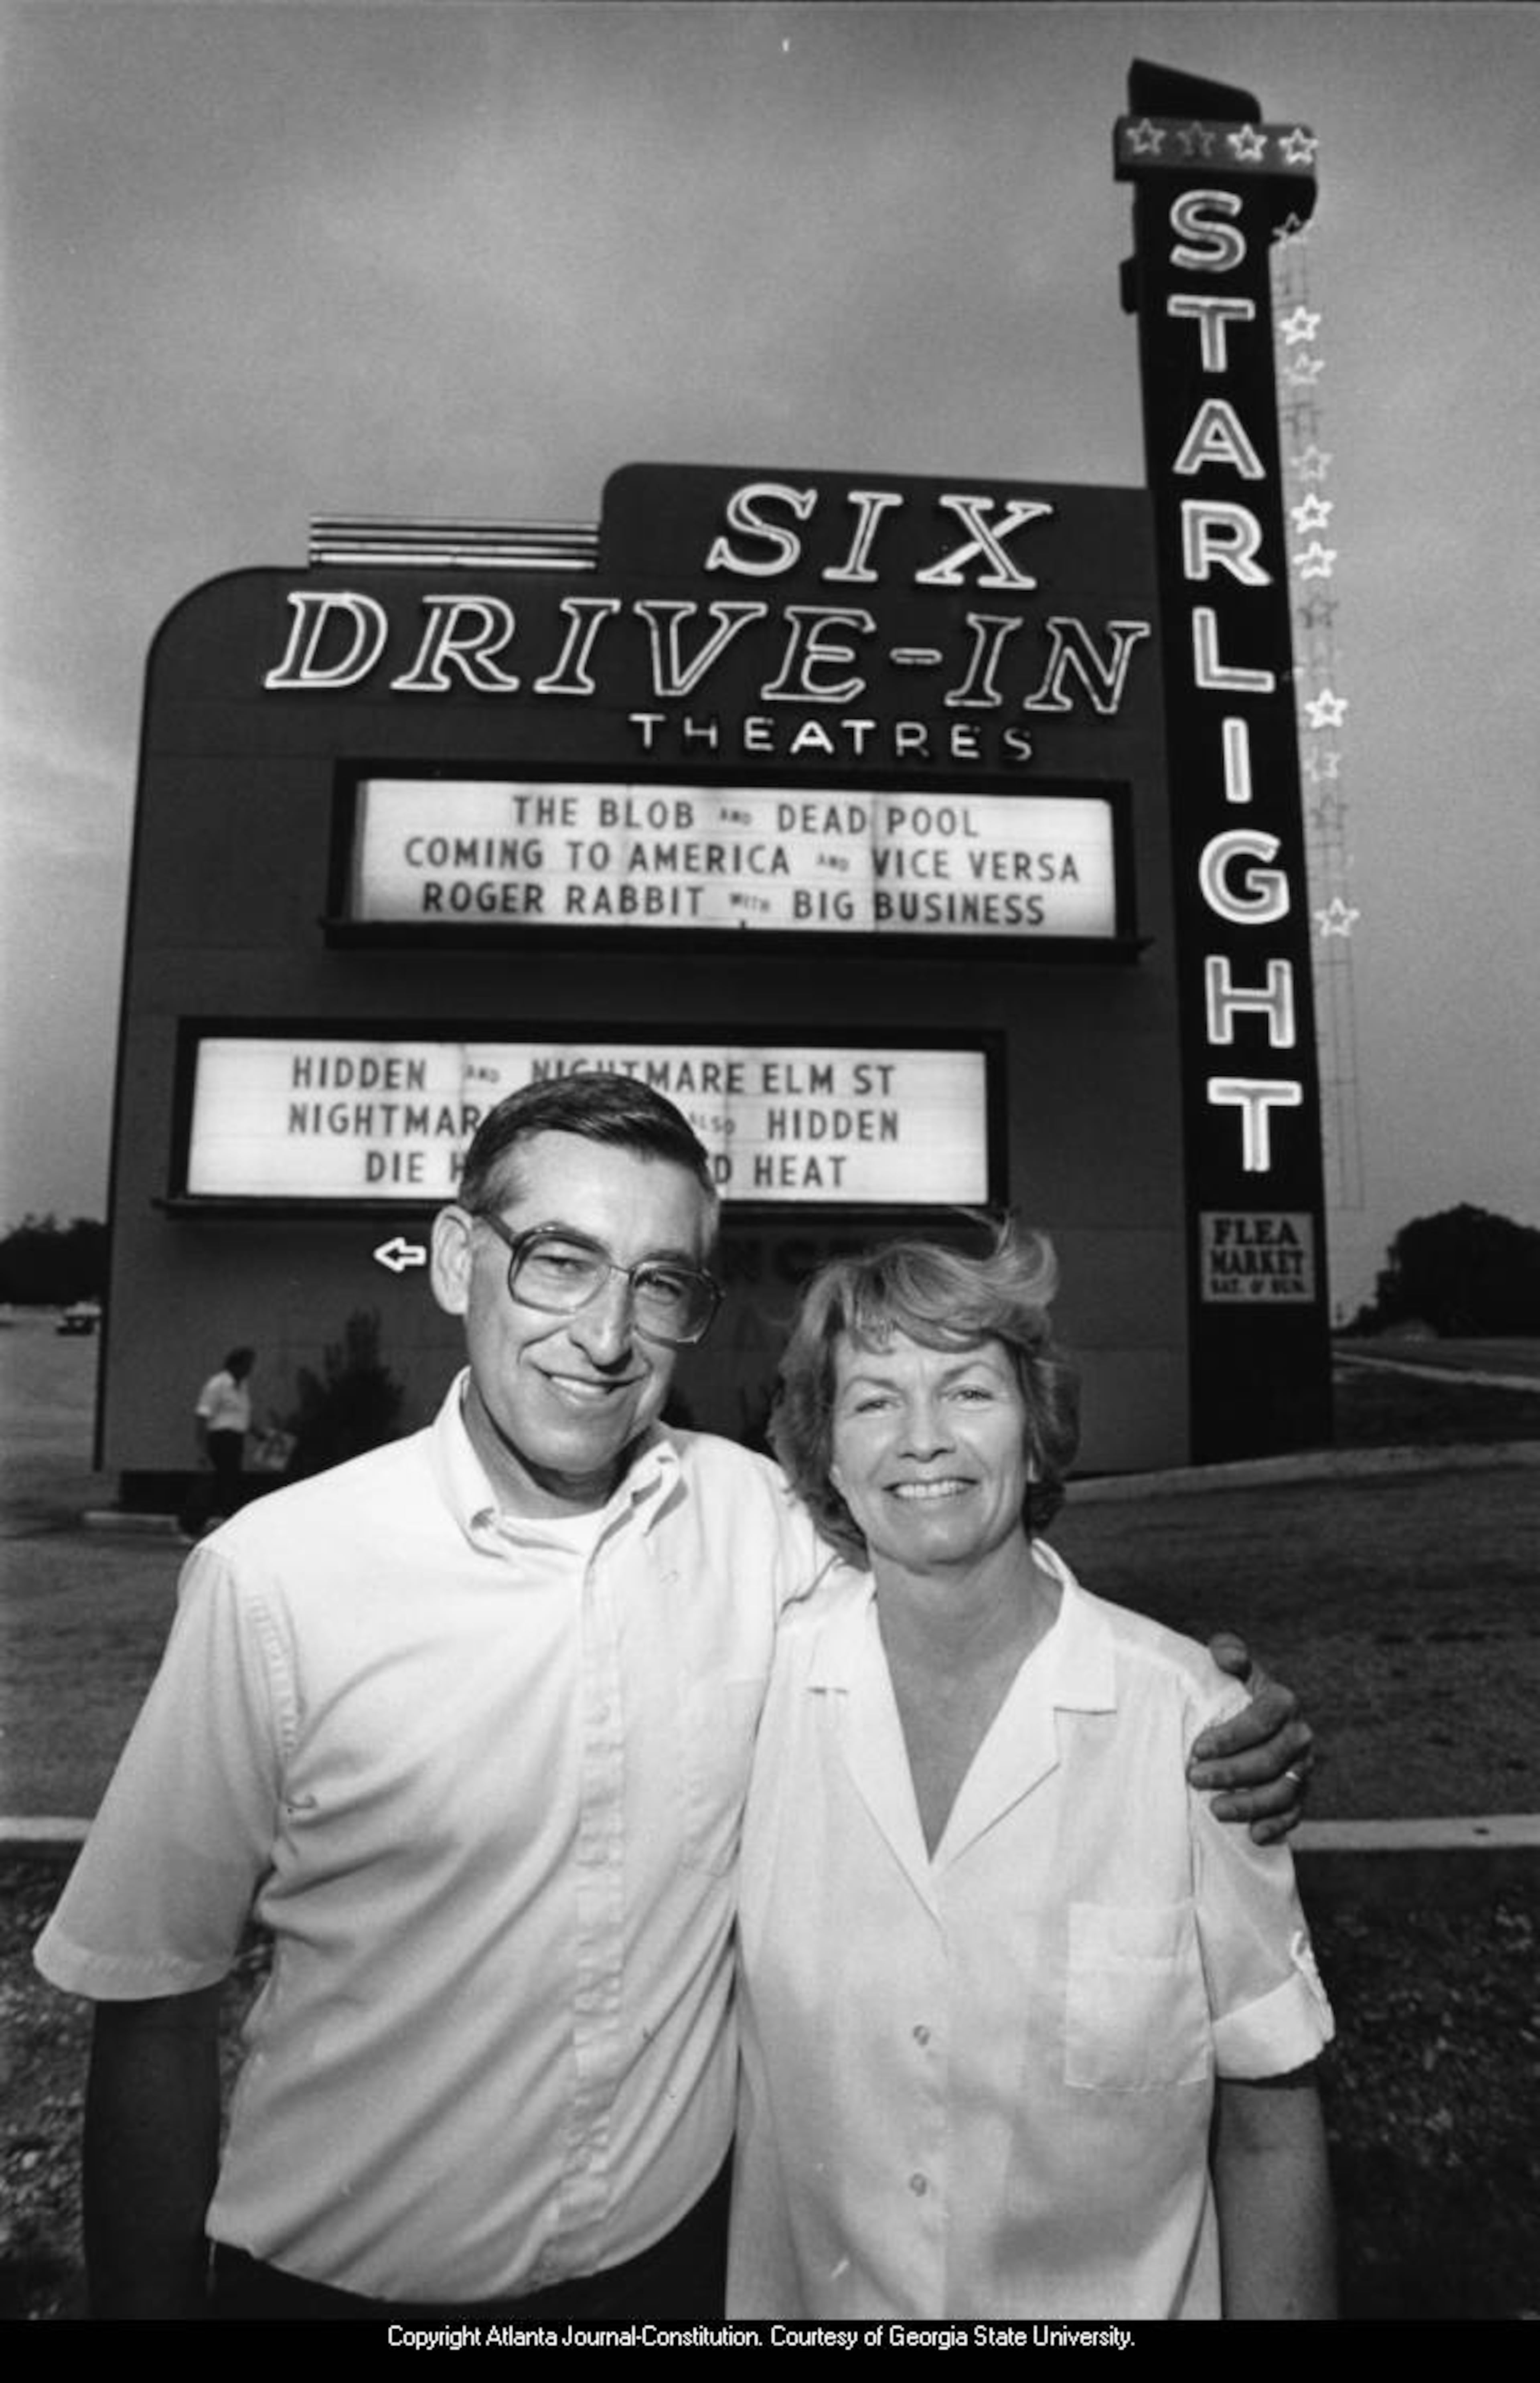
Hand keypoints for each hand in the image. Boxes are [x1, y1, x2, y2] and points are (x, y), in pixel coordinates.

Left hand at [1189, 1632, 1314, 1844]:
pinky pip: (1295, 1814)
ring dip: (1249, 1804)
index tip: (1197, 1748)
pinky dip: (1276, 1826)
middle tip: (1194, 1778)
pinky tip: (1253, 1834)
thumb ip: (1228, 1652)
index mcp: (1282, 1701)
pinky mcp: (1300, 1793)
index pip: (1261, 1720)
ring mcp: (1302, 1766)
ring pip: (1283, 1790)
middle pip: (1270, 1759)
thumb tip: (1225, 1654)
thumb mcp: (1228, 1666)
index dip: (1230, 1736)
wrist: (1245, 1717)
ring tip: (1214, 1810)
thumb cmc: (1230, 1690)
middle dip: (1231, 1772)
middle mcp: (1299, 1735)